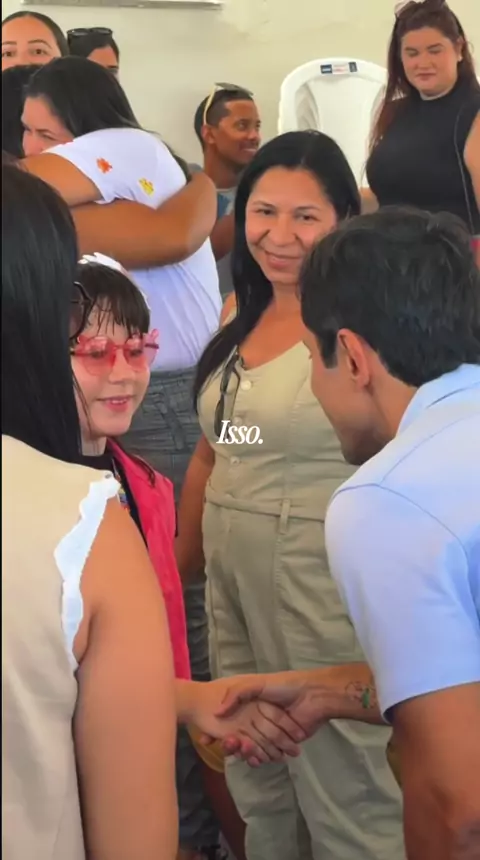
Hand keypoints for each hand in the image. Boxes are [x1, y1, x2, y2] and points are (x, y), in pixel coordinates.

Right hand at [189, 678, 305, 764]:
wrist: (314, 696)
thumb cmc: (284, 686)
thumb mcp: (257, 683)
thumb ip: (237, 694)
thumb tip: (217, 712)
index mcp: (252, 705)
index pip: (231, 721)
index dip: (218, 729)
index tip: (207, 737)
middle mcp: (260, 720)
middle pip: (240, 736)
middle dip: (231, 743)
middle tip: (226, 744)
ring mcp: (271, 733)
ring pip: (252, 748)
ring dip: (245, 752)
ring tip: (241, 750)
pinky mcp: (282, 744)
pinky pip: (267, 755)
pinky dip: (260, 758)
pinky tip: (254, 758)